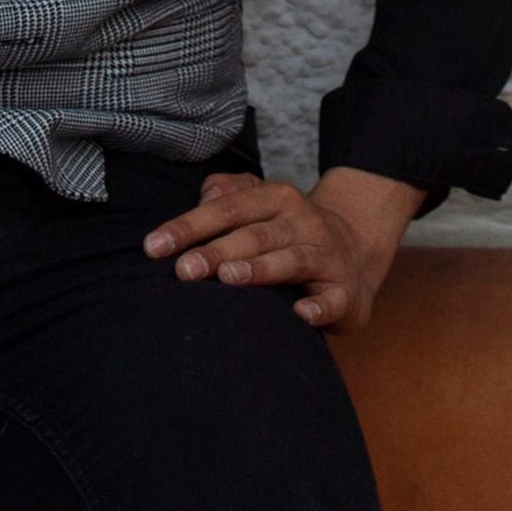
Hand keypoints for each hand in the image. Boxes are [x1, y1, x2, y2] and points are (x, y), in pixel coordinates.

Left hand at [142, 167, 423, 330]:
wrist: (357, 248)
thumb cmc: (288, 230)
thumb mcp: (260, 204)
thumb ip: (227, 195)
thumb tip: (204, 195)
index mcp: (276, 198)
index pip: (227, 208)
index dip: (189, 226)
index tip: (153, 247)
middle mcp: (302, 222)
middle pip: (255, 234)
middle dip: (217, 251)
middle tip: (183, 270)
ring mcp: (326, 256)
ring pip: (292, 260)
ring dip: (260, 269)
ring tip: (229, 278)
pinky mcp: (345, 292)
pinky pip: (333, 300)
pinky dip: (319, 308)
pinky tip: (301, 315)